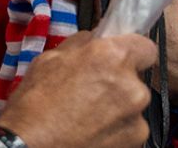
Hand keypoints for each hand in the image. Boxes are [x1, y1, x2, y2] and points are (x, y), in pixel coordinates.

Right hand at [0, 31, 155, 147]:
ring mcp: (136, 117)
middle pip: (136, 79)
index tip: (121, 58)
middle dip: (118, 82)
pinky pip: (130, 127)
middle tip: (92, 89)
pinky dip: (116, 128)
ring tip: (87, 113)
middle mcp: (131, 86)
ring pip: (132, 104)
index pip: (145, 47)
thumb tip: (94, 40)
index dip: (132, 52)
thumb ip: (81, 44)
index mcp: (112, 57)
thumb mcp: (50, 58)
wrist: (31, 145)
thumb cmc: (36, 104)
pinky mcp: (135, 140)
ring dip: (117, 106)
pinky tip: (91, 129)